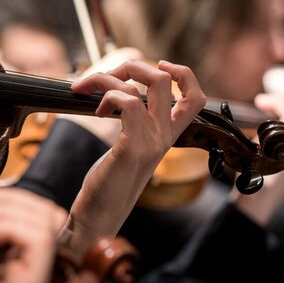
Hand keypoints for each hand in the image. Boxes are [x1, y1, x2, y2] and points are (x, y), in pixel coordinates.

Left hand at [0, 187, 66, 282]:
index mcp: (23, 267)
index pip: (40, 218)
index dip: (11, 200)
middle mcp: (37, 274)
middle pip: (48, 215)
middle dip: (8, 200)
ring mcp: (38, 282)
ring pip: (44, 223)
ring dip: (2, 210)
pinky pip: (38, 240)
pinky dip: (7, 225)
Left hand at [61, 60, 205, 252]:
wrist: (99, 217)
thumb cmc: (109, 183)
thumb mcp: (128, 147)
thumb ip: (133, 123)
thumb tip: (120, 93)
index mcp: (168, 136)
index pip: (196, 97)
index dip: (182, 73)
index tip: (159, 65)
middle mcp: (165, 137)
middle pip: (166, 79)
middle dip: (132, 66)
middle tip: (107, 77)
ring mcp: (152, 141)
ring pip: (146, 85)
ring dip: (108, 77)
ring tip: (87, 90)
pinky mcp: (133, 147)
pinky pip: (129, 102)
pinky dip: (108, 95)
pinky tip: (97, 112)